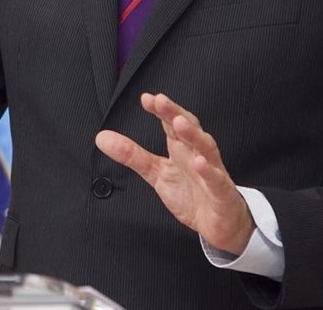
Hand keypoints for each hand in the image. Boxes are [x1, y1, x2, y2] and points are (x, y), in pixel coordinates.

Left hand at [95, 92, 255, 254]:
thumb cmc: (192, 194)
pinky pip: (216, 180)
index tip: (146, 98)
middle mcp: (198, 154)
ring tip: (179, 123)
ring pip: (206, 148)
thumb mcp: (156, 173)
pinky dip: (209, 171)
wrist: (220, 224)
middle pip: (189, 128)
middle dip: (176, 113)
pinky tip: (200, 162)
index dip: (161, 109)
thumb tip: (101, 138)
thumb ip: (131, 155)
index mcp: (182, 148)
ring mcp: (212, 172)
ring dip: (193, 135)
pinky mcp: (221, 193)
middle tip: (161, 101)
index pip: (171, 123)